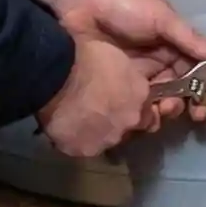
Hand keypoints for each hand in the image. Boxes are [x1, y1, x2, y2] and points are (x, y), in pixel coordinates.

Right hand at [37, 32, 161, 159]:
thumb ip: (128, 79)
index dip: (133, 107)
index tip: (121, 101)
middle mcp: (129, 122)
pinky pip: (81, 147)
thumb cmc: (86, 55)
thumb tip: (123, 87)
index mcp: (140, 96)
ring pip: (106, 140)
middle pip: (128, 128)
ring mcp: (107, 140)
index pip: (148, 112)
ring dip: (97, 132)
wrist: (57, 75)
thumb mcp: (118, 58)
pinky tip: (66, 127)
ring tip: (79, 119)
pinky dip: (76, 139)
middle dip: (117, 121)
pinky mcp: (82, 150)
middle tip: (98, 109)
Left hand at [38, 0, 205, 125]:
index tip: (205, 106)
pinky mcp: (114, 82)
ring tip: (160, 112)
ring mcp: (134, 72)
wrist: (80, 2)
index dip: (202, 88)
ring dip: (163, 109)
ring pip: (156, 97)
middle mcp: (156, 58)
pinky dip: (140, 111)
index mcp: (170, 41)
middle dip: (183, 103)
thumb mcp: (160, 17)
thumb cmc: (126, 5)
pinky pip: (132, 101)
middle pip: (177, 88)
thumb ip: (188, 38)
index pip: (193, 68)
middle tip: (179, 112)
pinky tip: (141, 118)